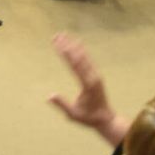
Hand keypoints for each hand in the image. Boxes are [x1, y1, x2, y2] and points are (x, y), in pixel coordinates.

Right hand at [47, 32, 129, 146]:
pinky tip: (76, 43)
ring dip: (73, 45)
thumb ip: (62, 104)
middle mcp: (93, 76)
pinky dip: (81, 51)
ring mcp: (96, 75)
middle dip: (67, 46)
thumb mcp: (73, 114)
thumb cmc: (88, 118)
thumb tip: (49, 96)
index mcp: (88, 84)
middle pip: (78, 58)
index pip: (74, 66)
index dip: (65, 54)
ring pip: (84, 56)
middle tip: (57, 36)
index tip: (57, 45)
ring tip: (64, 35)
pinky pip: (88, 60)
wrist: (106, 119)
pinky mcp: (96, 75)